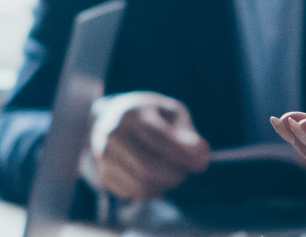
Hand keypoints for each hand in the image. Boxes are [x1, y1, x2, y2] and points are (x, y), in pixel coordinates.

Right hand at [85, 92, 210, 200]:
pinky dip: (151, 191)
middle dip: (175, 175)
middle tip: (185, 172)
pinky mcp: (103, 173)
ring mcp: (103, 155)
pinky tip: (156, 180)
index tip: (202, 165)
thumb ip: (187, 133)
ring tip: (173, 175)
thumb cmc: (151, 115)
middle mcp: (111, 134)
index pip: (159, 140)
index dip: (184, 156)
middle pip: (149, 168)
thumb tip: (200, 153)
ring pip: (140, 185)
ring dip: (164, 186)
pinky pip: (132, 193)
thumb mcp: (172, 113)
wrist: (114, 117)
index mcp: (130, 113)